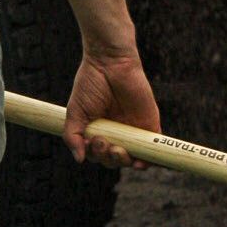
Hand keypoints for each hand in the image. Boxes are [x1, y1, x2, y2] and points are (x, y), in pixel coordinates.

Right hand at [63, 50, 160, 167]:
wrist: (110, 63)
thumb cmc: (91, 83)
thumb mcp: (75, 111)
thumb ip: (73, 136)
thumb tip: (79, 160)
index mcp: (99, 131)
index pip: (98, 155)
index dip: (95, 155)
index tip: (90, 143)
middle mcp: (116, 134)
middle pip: (114, 159)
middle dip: (107, 157)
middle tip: (102, 141)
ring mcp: (133, 131)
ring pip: (132, 158)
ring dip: (124, 161)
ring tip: (117, 150)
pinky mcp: (149, 125)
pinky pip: (153, 149)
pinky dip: (150, 160)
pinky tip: (141, 163)